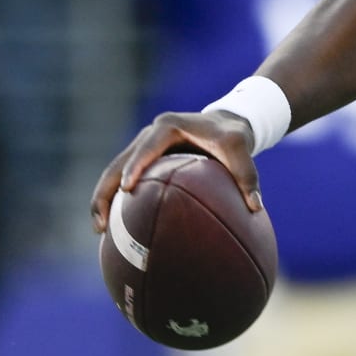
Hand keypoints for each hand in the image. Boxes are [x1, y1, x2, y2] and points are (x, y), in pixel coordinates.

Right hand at [90, 110, 260, 233]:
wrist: (226, 124)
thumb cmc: (232, 136)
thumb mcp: (242, 148)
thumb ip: (247, 174)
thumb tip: (255, 207)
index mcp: (167, 127)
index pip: (146, 146)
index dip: (134, 166)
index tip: (128, 189)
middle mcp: (148, 136)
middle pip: (118, 163)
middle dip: (105, 191)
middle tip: (102, 222)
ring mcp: (142, 148)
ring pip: (113, 174)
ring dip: (103, 199)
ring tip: (100, 231)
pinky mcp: (143, 162)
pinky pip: (123, 181)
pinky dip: (115, 202)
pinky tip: (114, 229)